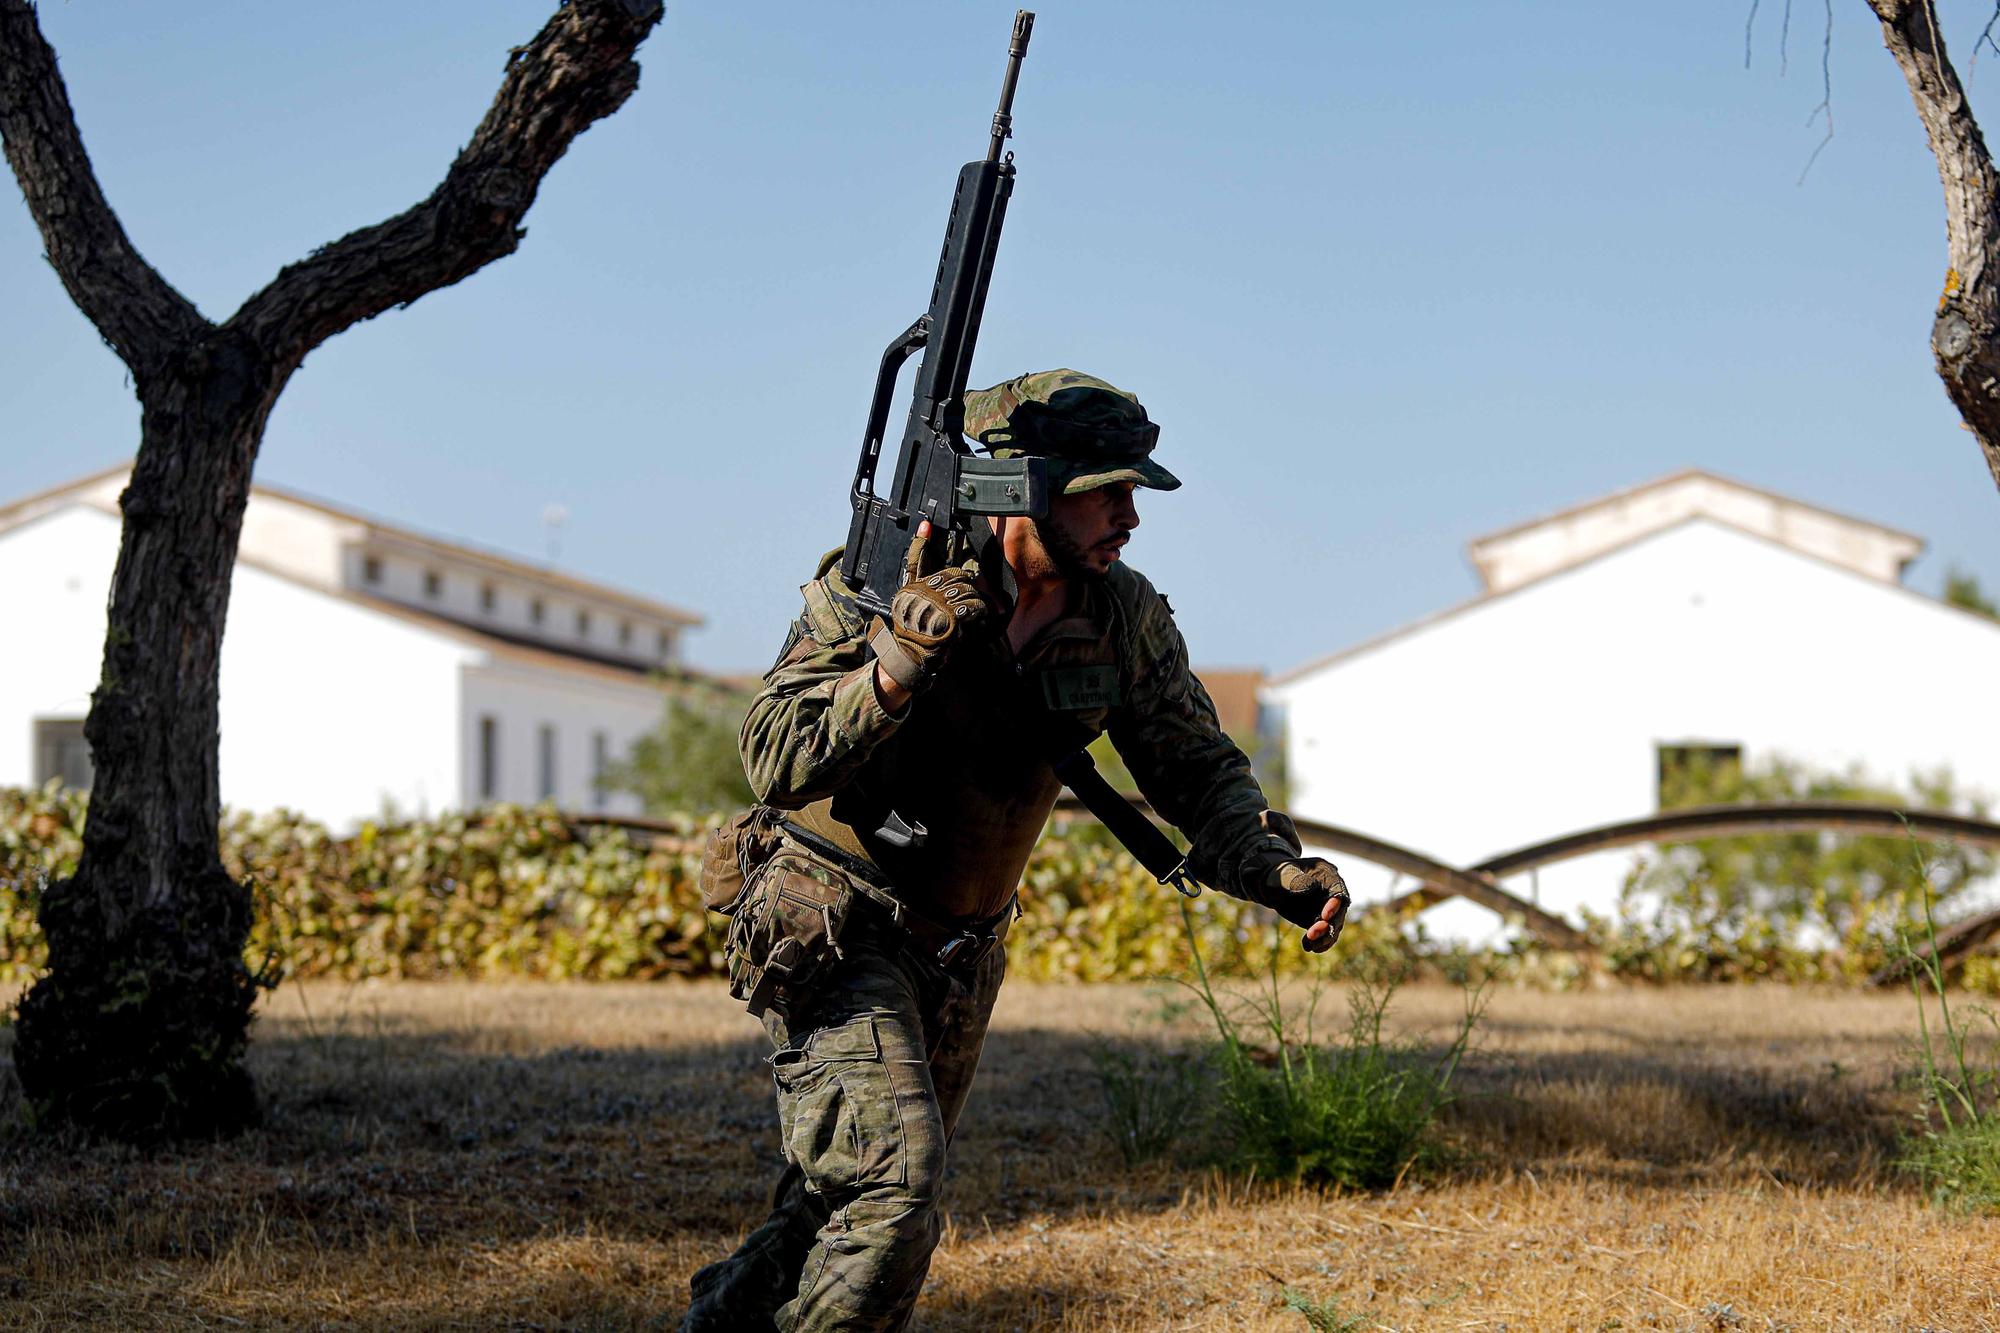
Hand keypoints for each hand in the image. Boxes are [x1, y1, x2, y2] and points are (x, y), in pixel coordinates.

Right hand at [869, 521, 994, 692]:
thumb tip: (921, 567)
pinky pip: (972, 605)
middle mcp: (921, 592)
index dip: (921, 541)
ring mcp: (934, 603)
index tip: (926, 525)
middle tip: (970, 593)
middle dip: (966, 583)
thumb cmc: (913, 634)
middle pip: (953, 575)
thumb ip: (917, 586)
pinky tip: (980, 616)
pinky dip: (980, 610)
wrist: (912, 659)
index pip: (916, 559)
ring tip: (976, 608)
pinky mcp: (948, 617)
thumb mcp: (911, 607)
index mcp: (912, 587)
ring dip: (975, 599)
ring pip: (966, 589)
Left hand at [1265, 857, 1349, 952]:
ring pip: (1333, 926)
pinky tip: (1309, 947)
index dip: (1335, 905)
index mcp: (1327, 874)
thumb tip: (1312, 888)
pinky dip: (1318, 942)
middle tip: (1312, 934)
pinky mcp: (1320, 920)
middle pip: (1339, 912)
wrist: (1270, 886)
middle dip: (1328, 926)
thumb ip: (1295, 880)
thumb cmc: (1277, 875)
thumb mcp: (1282, 876)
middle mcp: (1332, 892)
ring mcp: (1328, 907)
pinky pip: (1324, 934)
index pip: (1338, 891)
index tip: (1324, 916)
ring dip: (1324, 938)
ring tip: (1311, 946)